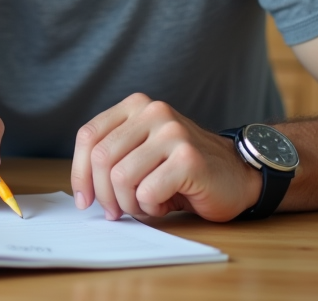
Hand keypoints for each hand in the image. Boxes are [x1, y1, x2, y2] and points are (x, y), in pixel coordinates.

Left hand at [70, 93, 262, 221]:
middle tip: (116, 212)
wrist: (238, 174)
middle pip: (102, 158)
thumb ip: (114, 156)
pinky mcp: (188, 159)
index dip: (80, 172)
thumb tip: (82, 189)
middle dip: (103, 194)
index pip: (89, 136)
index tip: (84, 199)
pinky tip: (166, 202)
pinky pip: (147, 193)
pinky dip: (151, 208)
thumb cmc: (183, 169)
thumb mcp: (142, 151)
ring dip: (129, 204)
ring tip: (147, 204)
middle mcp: (153, 112)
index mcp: (136, 106)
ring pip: (122, 177)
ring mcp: (173, 133)